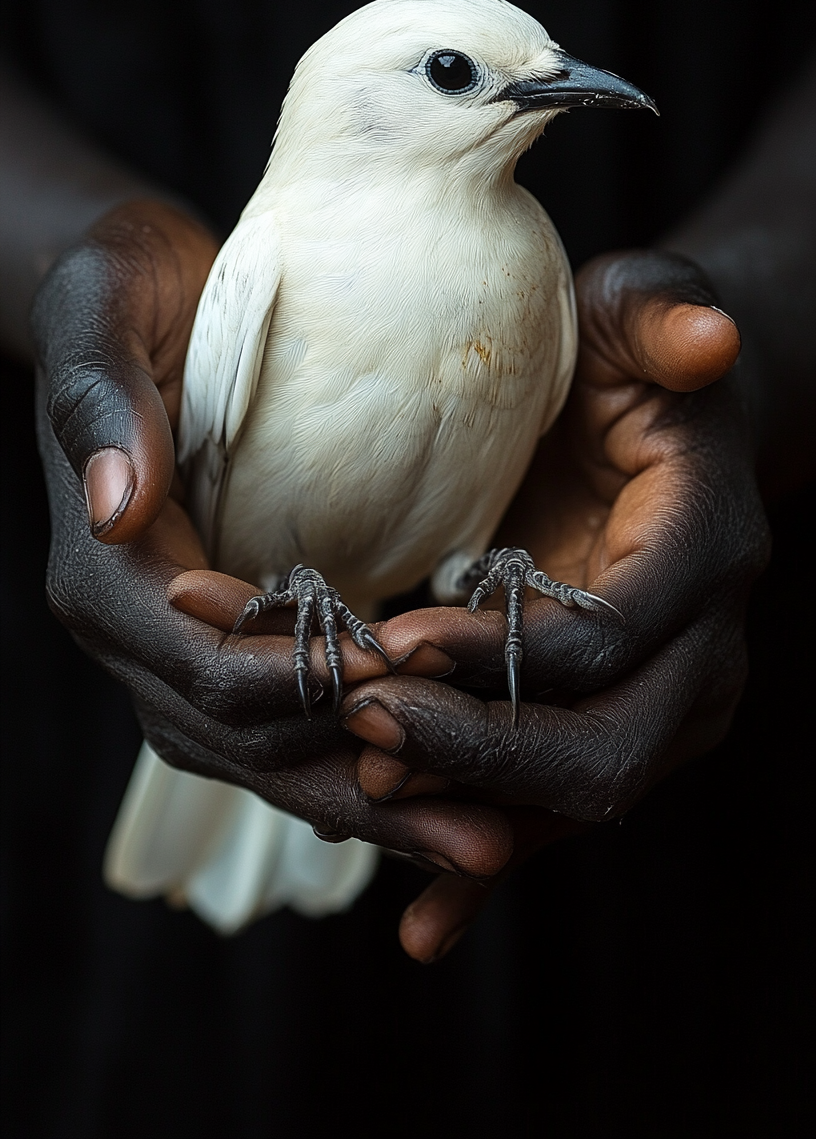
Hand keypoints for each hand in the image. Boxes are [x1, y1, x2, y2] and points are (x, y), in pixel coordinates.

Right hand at [32, 199, 512, 879]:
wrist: (144, 291)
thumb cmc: (126, 286)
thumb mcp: (103, 308)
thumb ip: (100, 400)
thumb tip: (119, 504)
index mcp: (103, 574)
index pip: (202, 669)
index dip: (304, 696)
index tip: (409, 700)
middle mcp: (136, 630)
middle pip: (244, 742)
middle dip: (358, 786)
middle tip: (481, 829)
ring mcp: (180, 643)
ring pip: (271, 754)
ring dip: (374, 802)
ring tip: (484, 841)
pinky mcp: (231, 631)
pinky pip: (293, 720)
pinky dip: (363, 758)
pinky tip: (445, 782)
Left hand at [343, 250, 770, 958]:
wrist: (657, 424)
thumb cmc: (630, 358)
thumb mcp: (642, 313)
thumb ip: (665, 318)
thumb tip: (707, 337)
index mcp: (702, 553)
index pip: (608, 637)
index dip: (503, 656)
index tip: (394, 639)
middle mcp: (701, 650)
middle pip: (604, 751)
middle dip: (477, 753)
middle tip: (356, 723)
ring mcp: (665, 704)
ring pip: (577, 799)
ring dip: (468, 810)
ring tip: (355, 790)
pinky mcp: (615, 728)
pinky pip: (558, 816)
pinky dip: (492, 872)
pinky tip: (422, 929)